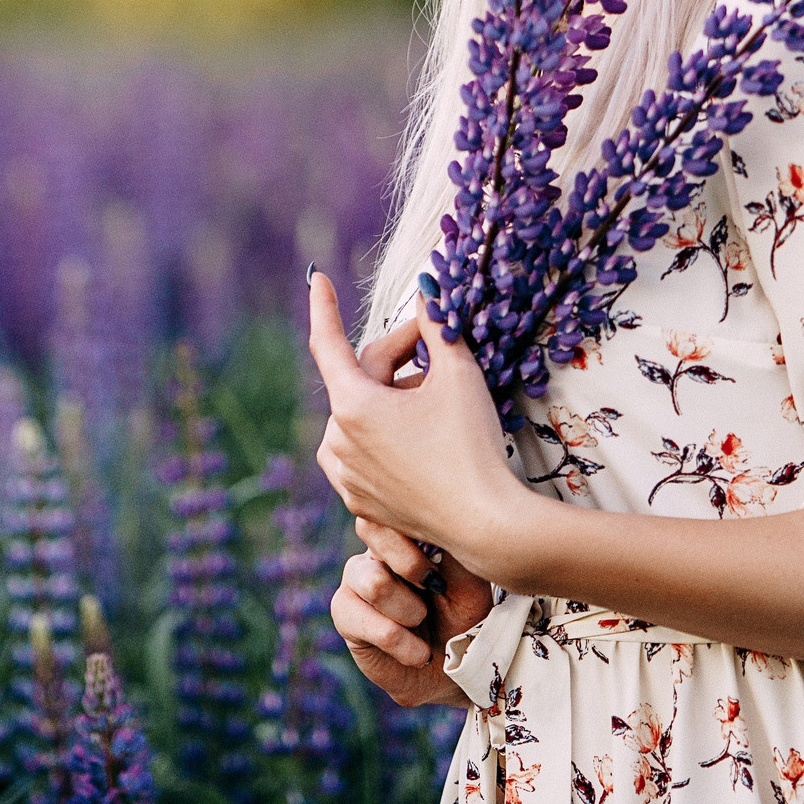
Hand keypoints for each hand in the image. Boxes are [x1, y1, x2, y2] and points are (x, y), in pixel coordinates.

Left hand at [306, 270, 537, 584]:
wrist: (486, 525)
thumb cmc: (472, 446)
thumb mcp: (459, 374)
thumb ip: (436, 326)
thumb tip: (426, 291)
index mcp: (352, 406)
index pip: (328, 342)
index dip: (324, 306)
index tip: (317, 278)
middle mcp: (338, 441)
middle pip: (362, 378)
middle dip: (398, 358)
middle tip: (439, 346)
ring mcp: (346, 476)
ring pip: (362, 414)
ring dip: (394, 398)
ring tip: (436, 400)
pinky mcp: (360, 501)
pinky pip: (363, 450)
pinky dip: (387, 434)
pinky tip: (424, 435)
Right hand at [329, 515, 489, 707]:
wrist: (455, 673)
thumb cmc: (466, 619)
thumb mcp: (471, 581)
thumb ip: (453, 547)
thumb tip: (444, 515)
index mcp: (404, 532)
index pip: (390, 504)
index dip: (415, 530)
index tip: (443, 561)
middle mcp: (374, 549)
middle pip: (370, 529)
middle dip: (413, 567)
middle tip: (436, 591)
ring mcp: (355, 580)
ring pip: (373, 581)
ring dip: (410, 611)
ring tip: (424, 623)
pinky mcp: (346, 615)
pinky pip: (367, 622)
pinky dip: (401, 642)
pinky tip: (417, 653)